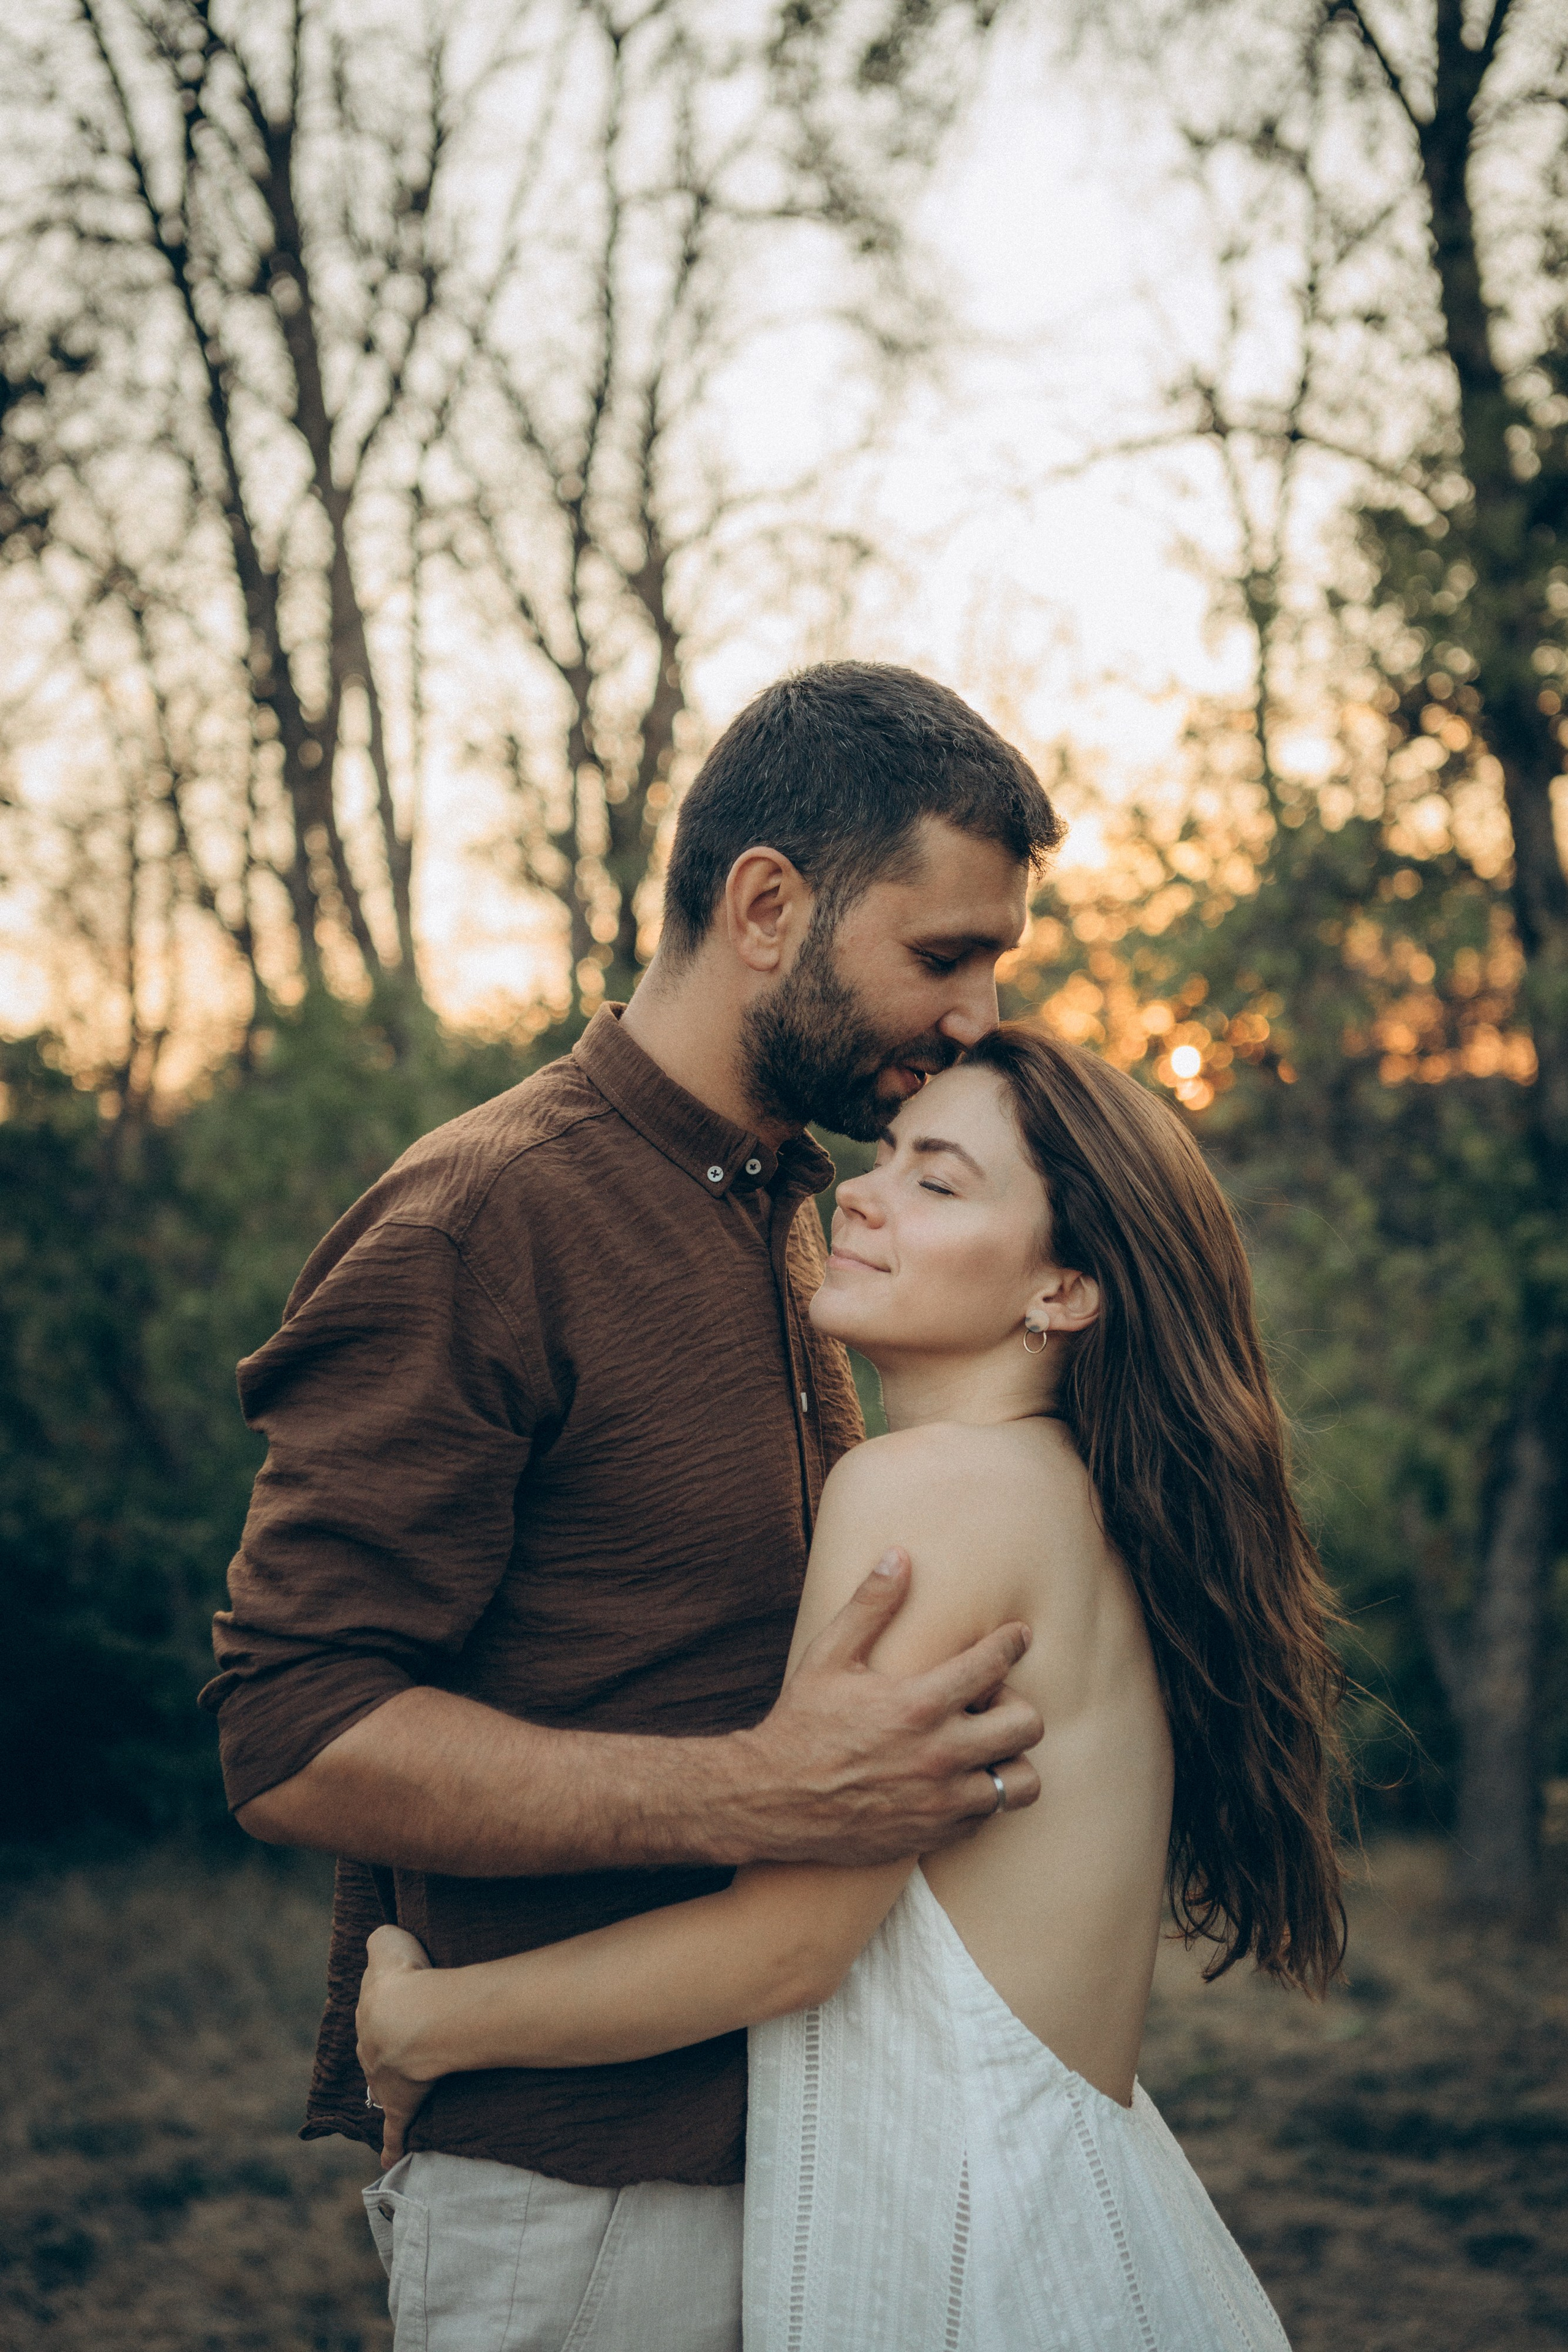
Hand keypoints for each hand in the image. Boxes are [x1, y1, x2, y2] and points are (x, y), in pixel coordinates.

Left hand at [356, 1925, 436, 2167]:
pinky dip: (391, 2148)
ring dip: (390, 2090)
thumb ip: (382, 1941)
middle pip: (376, 2051)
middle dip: (386, 2051)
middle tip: (403, 2051)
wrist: (409, 2021)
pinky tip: (389, 2162)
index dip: (389, 2011)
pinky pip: (394, 2132)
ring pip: (383, 2088)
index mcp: (369, 2015)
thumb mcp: (388, 1942)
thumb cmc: (404, 1978)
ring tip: (402, 2094)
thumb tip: (381, 1942)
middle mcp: (370, 2050)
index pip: (375, 2014)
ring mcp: (383, 2082)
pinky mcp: (401, 2107)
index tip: (398, 2012)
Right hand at [735, 1550, 1042, 1864]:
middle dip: (1015, 1705)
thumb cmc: (801, 1723)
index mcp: (918, 1704)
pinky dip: (980, 1794)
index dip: (1012, 1643)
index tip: (1018, 1637)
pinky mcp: (935, 1834)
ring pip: (1021, 1781)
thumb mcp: (828, 1656)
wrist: (771, 1801)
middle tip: (988, 1701)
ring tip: (982, 1745)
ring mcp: (941, 1801)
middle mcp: (940, 1755)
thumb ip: (869, 1605)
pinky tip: (953, 1777)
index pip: (995, 1664)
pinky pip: (988, 1815)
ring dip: (1009, 1758)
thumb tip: (900, 1556)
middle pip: (1027, 1725)